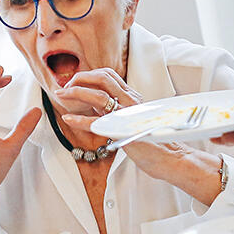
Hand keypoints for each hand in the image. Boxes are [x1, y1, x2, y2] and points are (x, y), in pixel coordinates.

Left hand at [59, 71, 223, 202]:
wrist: (172, 158)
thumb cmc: (154, 143)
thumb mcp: (134, 120)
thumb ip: (118, 111)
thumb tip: (97, 107)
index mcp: (133, 98)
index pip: (109, 76)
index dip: (89, 75)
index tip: (74, 82)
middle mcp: (132, 101)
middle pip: (102, 77)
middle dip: (80, 78)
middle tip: (65, 86)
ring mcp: (128, 115)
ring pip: (98, 95)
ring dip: (75, 93)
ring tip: (61, 96)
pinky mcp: (124, 132)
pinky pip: (97, 123)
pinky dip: (79, 120)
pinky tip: (67, 119)